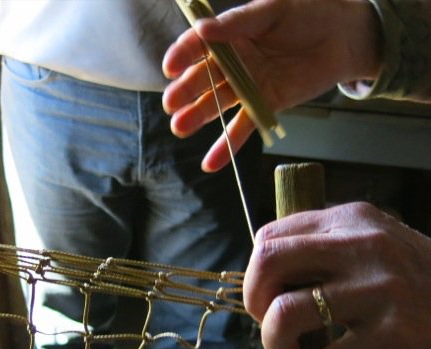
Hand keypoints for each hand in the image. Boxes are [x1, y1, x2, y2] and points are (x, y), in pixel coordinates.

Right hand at [162, 0, 382, 171]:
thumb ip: (239, 21)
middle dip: (185, 91)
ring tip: (180, 127)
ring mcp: (246, 86)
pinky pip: (241, 128)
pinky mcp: (263, 105)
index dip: (182, 55)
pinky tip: (210, 164)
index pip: (198, 45)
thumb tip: (203, 29)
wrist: (345, 36)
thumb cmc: (310, 13)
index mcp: (230, 34)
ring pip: (216, 104)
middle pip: (203, 78)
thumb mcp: (274, 9)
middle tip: (171, 103)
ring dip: (196, 117)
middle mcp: (232, 62)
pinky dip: (226, 147)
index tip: (171, 67)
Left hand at [243, 202, 430, 348]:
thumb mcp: (377, 246)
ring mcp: (381, 289)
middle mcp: (364, 246)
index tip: (267, 295)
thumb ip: (328, 248)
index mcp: (353, 219)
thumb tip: (265, 274)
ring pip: (286, 312)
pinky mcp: (396, 333)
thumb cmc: (422, 285)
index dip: (256, 272)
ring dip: (274, 340)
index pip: (271, 235)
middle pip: (268, 261)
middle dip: (253, 299)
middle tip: (266, 321)